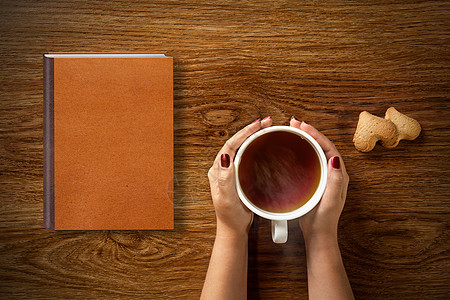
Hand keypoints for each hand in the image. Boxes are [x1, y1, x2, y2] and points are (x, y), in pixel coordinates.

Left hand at [208, 117, 272, 237]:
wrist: (234, 228)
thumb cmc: (229, 216)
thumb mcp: (227, 199)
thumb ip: (225, 180)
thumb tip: (225, 158)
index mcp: (218, 170)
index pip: (230, 145)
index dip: (243, 133)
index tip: (257, 126)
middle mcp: (223, 168)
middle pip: (236, 142)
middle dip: (251, 130)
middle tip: (266, 122)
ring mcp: (232, 171)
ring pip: (242, 147)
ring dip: (254, 136)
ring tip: (267, 128)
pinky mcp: (240, 174)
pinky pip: (248, 155)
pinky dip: (256, 146)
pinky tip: (265, 144)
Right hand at [290, 118, 349, 240]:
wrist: (318, 234)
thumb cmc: (323, 220)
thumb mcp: (330, 201)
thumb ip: (334, 181)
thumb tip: (335, 159)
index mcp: (338, 175)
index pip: (329, 147)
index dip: (316, 134)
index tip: (303, 126)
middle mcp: (332, 172)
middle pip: (322, 146)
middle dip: (309, 132)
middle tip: (294, 123)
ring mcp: (323, 176)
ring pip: (315, 151)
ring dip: (305, 139)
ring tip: (293, 130)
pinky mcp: (315, 180)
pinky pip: (309, 160)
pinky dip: (301, 150)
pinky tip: (292, 148)